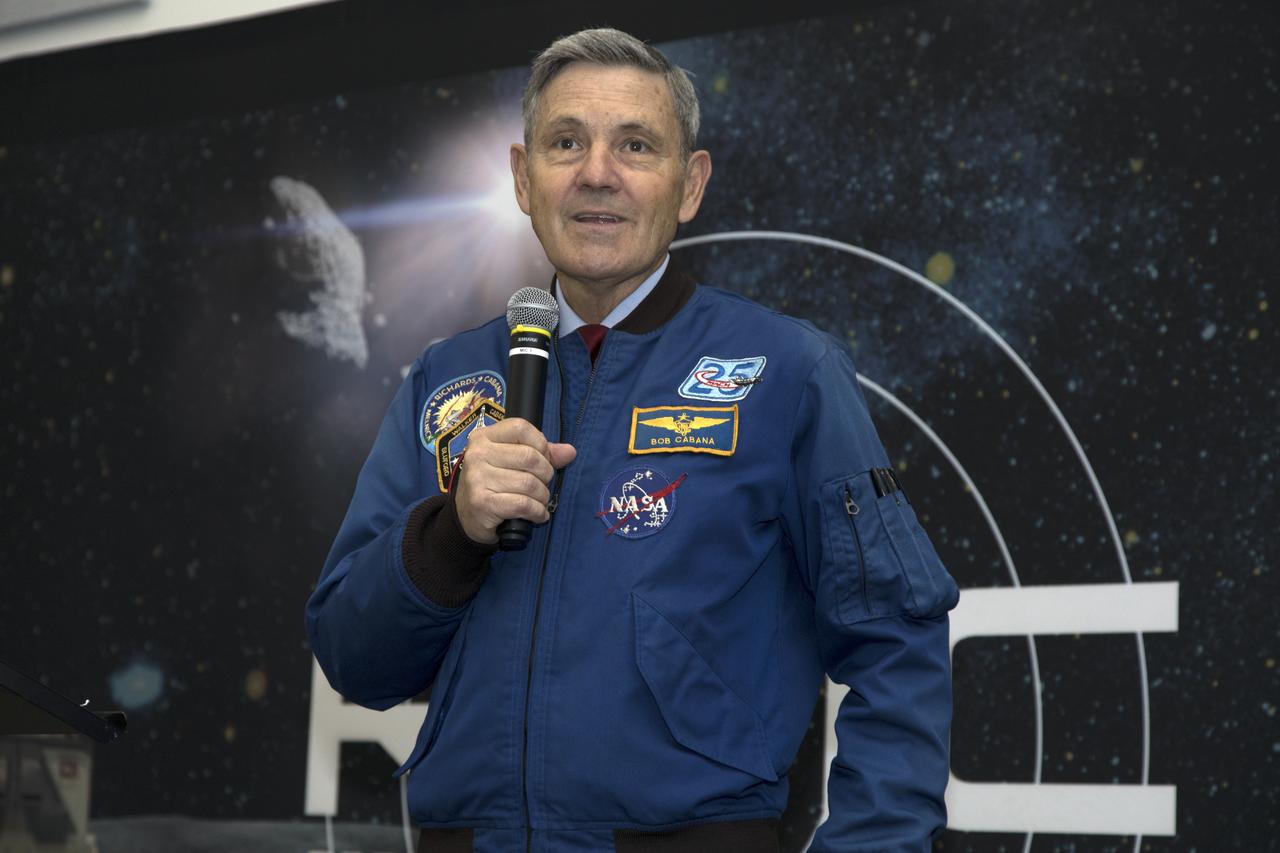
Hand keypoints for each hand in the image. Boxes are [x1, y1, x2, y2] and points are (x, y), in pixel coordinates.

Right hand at [453, 418, 576, 544]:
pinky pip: (523, 504)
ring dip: (542, 496)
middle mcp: (477, 454)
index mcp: (484, 437)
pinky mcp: (482, 503)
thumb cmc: (493, 484)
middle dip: (545, 474)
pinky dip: (537, 512)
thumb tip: (570, 452)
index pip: (521, 428)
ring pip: (529, 483)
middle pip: (529, 457)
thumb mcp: (512, 462)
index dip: (541, 444)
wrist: (467, 518)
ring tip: (539, 501)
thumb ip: (542, 453)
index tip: (543, 459)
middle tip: (542, 484)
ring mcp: (478, 478)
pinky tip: (538, 514)